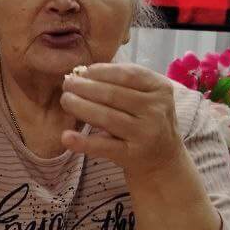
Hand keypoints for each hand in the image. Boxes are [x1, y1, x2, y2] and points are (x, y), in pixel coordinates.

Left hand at [59, 64, 183, 179]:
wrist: (163, 158)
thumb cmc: (146, 119)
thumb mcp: (146, 96)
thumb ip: (122, 83)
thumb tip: (84, 73)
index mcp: (160, 88)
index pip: (128, 74)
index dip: (101, 71)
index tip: (83, 72)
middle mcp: (156, 110)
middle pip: (113, 94)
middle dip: (84, 87)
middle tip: (67, 84)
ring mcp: (145, 134)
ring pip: (106, 117)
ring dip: (80, 106)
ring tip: (65, 100)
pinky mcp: (132, 155)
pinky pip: (103, 146)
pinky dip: (83, 142)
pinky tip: (66, 136)